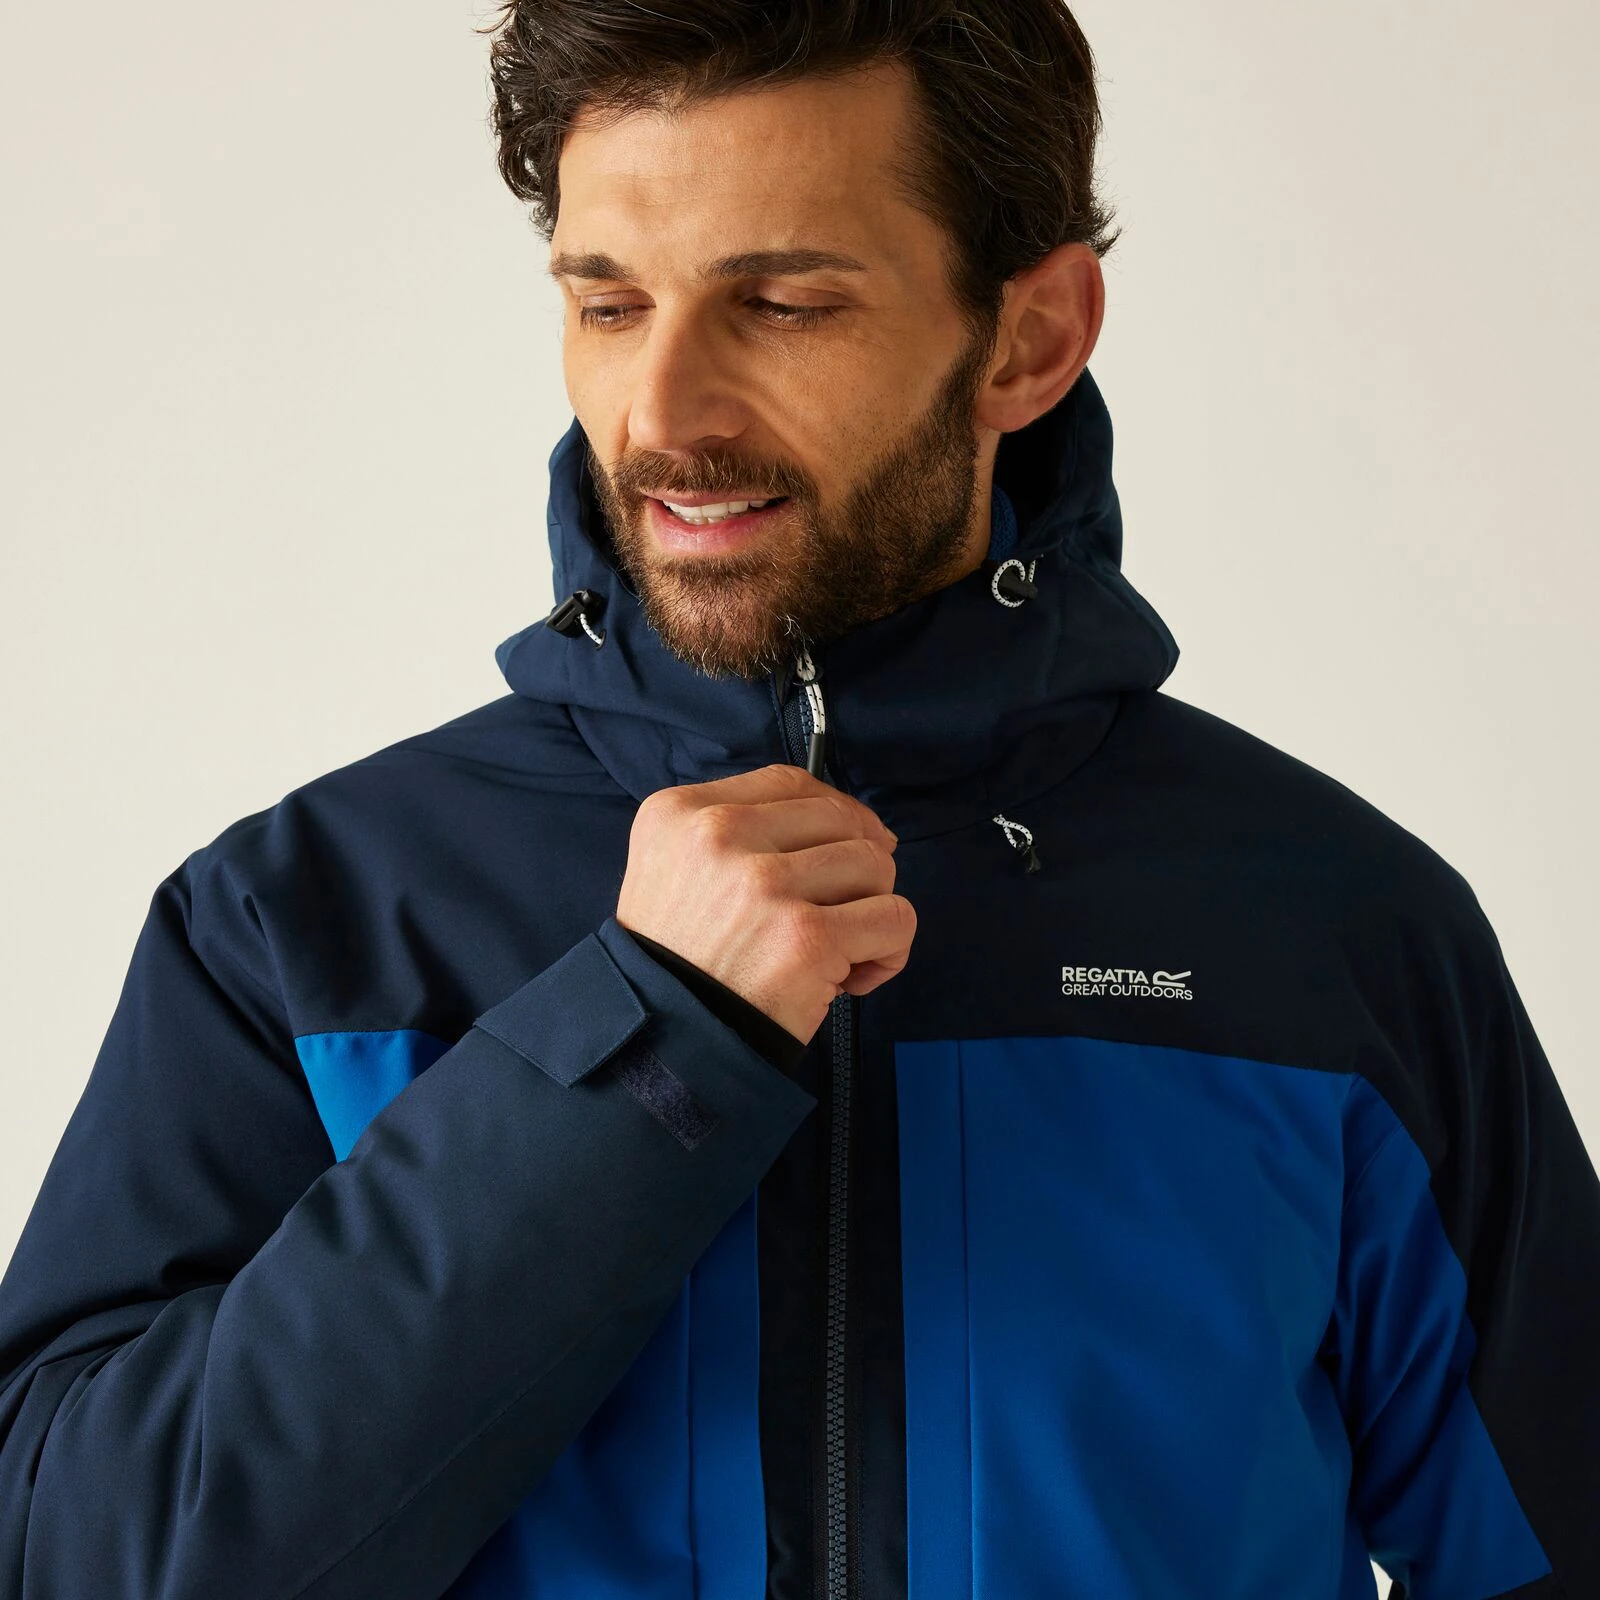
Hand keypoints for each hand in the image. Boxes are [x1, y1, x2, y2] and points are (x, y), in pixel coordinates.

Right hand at [615, 762, 915, 1043]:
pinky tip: (855, 977)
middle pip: (841, 819)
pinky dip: (889, 951)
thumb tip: (864, 827)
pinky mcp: (806, 937)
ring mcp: (764, 884)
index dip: (833, 814)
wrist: (664, 1041)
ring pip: (875, 865)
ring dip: (870, 910)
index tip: (842, 851)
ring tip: (837, 951)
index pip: (791, 783)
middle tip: (836, 914)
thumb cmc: (680, 960)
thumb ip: (747, 831)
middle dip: (856, 868)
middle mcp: (719, 836)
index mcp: (681, 812)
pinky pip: (895, 918)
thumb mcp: (678, 867)